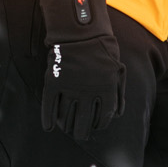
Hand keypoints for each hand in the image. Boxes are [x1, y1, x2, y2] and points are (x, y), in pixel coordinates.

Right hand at [37, 0, 125, 141]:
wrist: (80, 31)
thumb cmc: (103, 51)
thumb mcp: (117, 70)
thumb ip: (119, 93)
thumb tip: (118, 114)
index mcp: (107, 88)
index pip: (104, 117)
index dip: (100, 125)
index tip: (96, 127)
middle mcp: (88, 91)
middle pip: (85, 122)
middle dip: (83, 132)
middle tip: (81, 135)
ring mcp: (70, 87)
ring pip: (66, 116)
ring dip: (67, 127)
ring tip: (68, 130)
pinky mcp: (54, 81)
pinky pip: (49, 106)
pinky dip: (48, 119)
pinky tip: (49, 127)